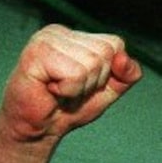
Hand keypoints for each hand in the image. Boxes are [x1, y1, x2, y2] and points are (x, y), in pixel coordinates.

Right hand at [0, 24, 141, 143]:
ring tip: (59, 90)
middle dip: (94, 81)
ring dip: (80, 87)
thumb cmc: (68, 108)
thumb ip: (126, 75)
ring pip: (92, 63)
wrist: (39, 130)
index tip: (82, 84)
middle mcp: (58, 32)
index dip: (107, 73)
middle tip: (69, 90)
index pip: (115, 44)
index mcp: (74, 35)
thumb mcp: (108, 90)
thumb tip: (124, 58)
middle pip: (106, 53)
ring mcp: (45, 40)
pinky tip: (50, 90)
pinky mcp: (35, 54)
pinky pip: (75, 74)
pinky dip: (69, 90)